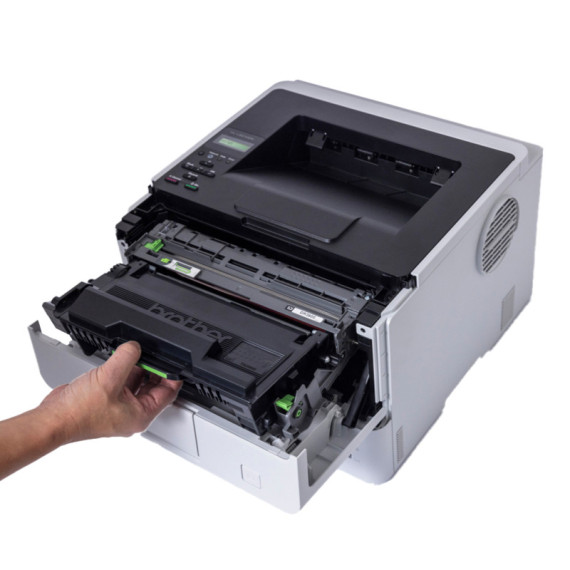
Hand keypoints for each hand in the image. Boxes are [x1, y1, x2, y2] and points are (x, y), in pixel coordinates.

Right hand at [39, 341, 181, 442]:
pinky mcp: (106, 402)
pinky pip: (121, 383)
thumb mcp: (110, 377)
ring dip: (137, 368)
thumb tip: (135, 346)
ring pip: (136, 384)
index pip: (168, 393)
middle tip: (153, 353)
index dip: (174, 375)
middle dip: (154, 369)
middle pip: (153, 387)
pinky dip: (122, 371)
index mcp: (141, 415)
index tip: (176, 362)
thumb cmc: (79, 412)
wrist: (53, 419)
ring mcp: (118, 408)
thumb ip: (127, 357)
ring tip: (136, 353)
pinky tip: (119, 360)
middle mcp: (132, 414)